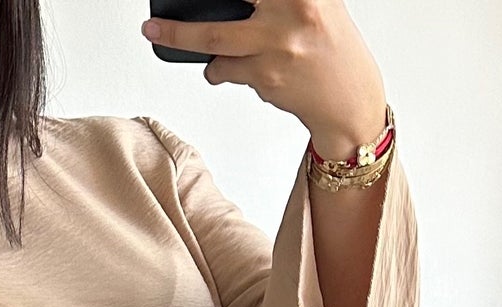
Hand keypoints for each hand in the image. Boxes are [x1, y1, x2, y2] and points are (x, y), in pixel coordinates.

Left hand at [140, 0, 387, 160]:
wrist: (350, 101)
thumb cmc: (329, 48)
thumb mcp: (317, 3)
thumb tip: (232, 0)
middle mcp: (295, 9)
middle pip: (223, 9)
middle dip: (182, 17)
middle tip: (151, 16)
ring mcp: (279, 44)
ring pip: (213, 39)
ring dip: (181, 37)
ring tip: (160, 32)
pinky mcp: (266, 77)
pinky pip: (225, 68)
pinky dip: (219, 67)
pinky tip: (228, 67)